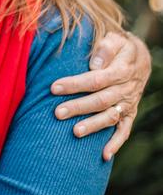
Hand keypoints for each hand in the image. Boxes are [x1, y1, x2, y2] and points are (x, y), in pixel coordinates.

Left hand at [52, 31, 150, 159]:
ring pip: (110, 117)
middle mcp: (125, 89)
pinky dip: (116, 144)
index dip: (75, 84)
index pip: (96, 79)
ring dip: (93, 126)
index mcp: (121, 70)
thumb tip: (94, 63)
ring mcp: (128, 103)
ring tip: (74, 132)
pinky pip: (124, 130)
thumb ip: (106, 48)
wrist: (140, 58)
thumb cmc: (120, 46)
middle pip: (100, 100)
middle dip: (78, 107)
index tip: (54, 88)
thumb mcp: (116, 39)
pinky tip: (104, 156)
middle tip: (57, 113)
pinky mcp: (129, 114)